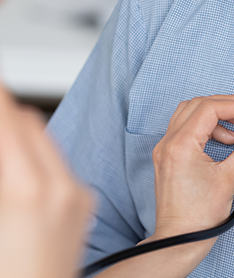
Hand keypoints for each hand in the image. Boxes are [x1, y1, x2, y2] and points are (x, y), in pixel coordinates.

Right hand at [0, 85, 92, 277]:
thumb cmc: (10, 273)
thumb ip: (3, 169)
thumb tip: (4, 141)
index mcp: (29, 193)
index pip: (12, 122)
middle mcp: (62, 187)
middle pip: (30, 124)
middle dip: (6, 113)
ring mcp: (78, 195)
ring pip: (46, 141)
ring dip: (21, 133)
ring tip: (4, 138)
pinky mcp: (84, 203)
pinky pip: (59, 162)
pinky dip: (37, 154)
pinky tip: (21, 166)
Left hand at [151, 95, 233, 263]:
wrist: (179, 240)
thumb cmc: (198, 217)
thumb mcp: (229, 178)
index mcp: (181, 145)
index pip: (210, 108)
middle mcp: (168, 142)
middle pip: (200, 105)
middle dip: (229, 104)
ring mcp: (166, 147)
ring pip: (191, 112)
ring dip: (216, 114)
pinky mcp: (168, 154)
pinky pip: (186, 127)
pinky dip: (207, 127)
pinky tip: (224, 140)